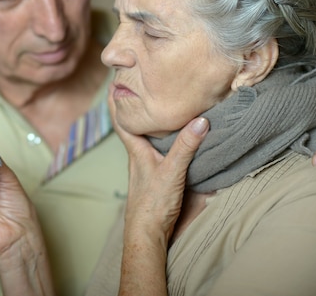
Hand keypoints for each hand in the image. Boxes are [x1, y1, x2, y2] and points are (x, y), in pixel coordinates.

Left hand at [108, 87, 208, 295]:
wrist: (146, 234)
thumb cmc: (152, 204)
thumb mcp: (172, 172)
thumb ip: (185, 146)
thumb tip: (201, 120)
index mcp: (136, 151)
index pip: (121, 120)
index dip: (116, 100)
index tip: (114, 81)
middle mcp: (138, 156)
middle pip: (131, 126)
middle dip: (132, 106)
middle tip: (136, 86)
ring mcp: (144, 168)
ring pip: (143, 139)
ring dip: (146, 123)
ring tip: (154, 106)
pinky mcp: (154, 178)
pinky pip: (154, 152)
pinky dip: (158, 140)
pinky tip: (169, 141)